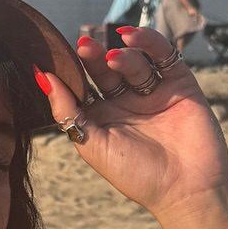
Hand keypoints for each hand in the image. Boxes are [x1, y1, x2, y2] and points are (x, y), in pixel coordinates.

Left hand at [34, 24, 227, 221]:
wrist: (186, 190)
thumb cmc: (137, 175)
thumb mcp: (93, 144)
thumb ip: (67, 110)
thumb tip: (40, 76)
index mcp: (104, 118)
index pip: (84, 85)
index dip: (73, 71)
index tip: (59, 58)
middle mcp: (127, 103)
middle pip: (107, 70)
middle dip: (94, 57)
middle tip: (84, 46)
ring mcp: (154, 92)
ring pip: (134, 61)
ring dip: (121, 53)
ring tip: (112, 56)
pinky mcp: (180, 85)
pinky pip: (164, 56)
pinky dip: (149, 42)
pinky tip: (132, 38)